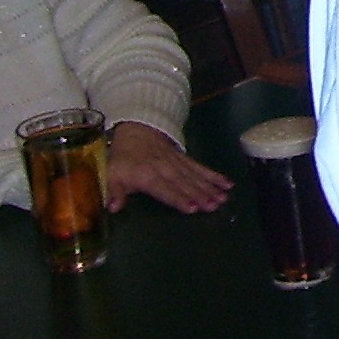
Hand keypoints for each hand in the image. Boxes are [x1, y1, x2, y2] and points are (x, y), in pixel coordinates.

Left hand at [107, 120, 231, 214]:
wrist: (137, 131)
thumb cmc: (124, 159)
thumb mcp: (112, 174)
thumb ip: (114, 192)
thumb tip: (113, 208)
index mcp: (147, 175)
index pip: (165, 189)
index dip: (178, 198)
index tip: (192, 208)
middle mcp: (166, 169)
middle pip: (185, 184)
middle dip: (200, 195)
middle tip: (214, 205)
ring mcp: (178, 163)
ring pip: (196, 177)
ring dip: (210, 188)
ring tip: (223, 198)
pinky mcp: (186, 160)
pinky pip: (201, 168)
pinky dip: (214, 175)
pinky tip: (226, 183)